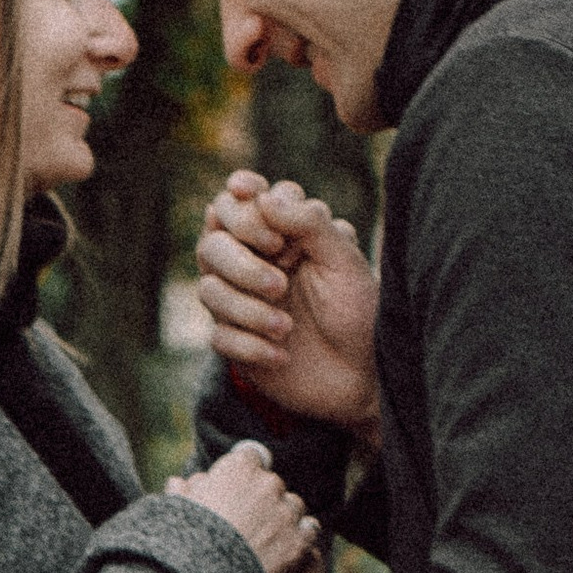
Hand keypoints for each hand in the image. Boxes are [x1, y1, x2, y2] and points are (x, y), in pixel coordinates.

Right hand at [167, 438, 324, 572]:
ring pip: (293, 505)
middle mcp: (268, 484)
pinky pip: (309, 529)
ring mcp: (286, 512)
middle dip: (262, 498)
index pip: (251, 456)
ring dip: (284, 517)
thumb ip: (185, 491)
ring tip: (265, 539)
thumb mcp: (177, 509)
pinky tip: (287, 547)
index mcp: (239, 469)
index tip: (239, 484)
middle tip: (246, 521)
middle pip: (272, 483)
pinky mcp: (299, 540)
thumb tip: (179, 483)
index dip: (245, 471)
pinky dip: (301, 536)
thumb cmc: (185, 540)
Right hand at [197, 172, 380, 439]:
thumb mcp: (344, 260)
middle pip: (212, 243)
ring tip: (288, 328)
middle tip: (282, 286)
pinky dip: (250, 346)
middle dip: (242, 266)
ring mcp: (239, 299)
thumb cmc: (358, 308)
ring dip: (248, 310)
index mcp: (278, 232)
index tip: (272, 237)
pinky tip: (282, 356)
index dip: (242, 211)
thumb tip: (263, 198)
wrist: (363, 375)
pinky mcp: (234, 340)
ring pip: (209, 290)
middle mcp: (251, 260)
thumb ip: (309, 223)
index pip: (235, 202)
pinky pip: (218, 336)